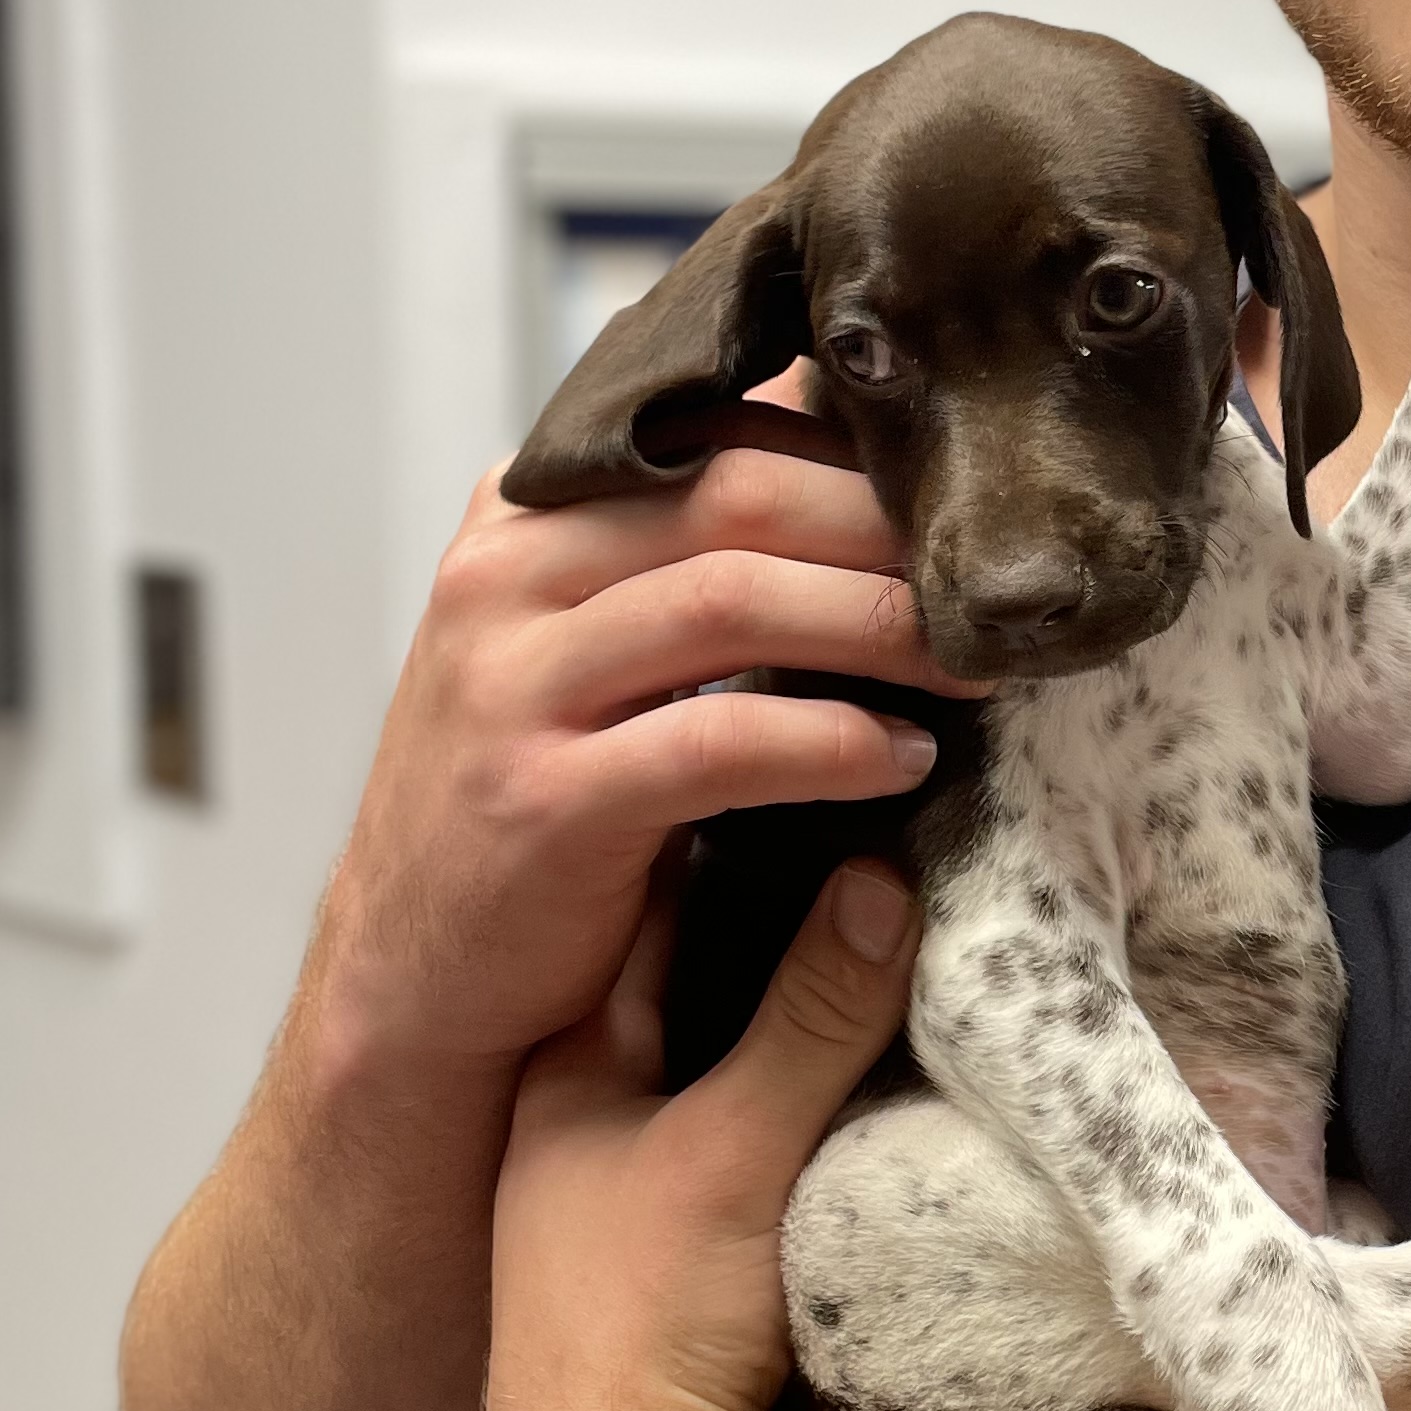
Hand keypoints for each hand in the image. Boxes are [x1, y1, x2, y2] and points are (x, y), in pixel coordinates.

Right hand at [317, 435, 971, 1074]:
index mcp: (525, 516)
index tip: (962, 508)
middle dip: (887, 533)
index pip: (716, 435)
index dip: (856, 463)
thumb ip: (685, 557)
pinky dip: (828, 743)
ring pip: (731, 600)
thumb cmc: (541, 798)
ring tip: (974, 666)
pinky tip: (901, 759)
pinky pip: (714, 741)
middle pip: (737, 496)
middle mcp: (501, 576)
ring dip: (879, 627)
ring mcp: (507, 684)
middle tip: (993, 582)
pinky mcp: (536, 798)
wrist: (417, 975)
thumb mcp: (592, 647)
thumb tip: (854, 466)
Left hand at [486, 857, 920, 1410]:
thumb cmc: (634, 1329)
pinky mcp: (675, 1273)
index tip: (796, 768)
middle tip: (862, 835)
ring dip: (784, 1018)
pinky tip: (868, 1078)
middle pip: (677, 986)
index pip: (635, 912)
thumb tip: (886, 879)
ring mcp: (620, 1204)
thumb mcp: (731, 1148)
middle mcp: (578, 1127)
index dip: (711, 835)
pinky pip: (741, 1143)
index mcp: (558, 1075)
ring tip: (887, 931)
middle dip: (761, 922)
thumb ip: (812, 1016)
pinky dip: (793, 1100)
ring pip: (710, 1069)